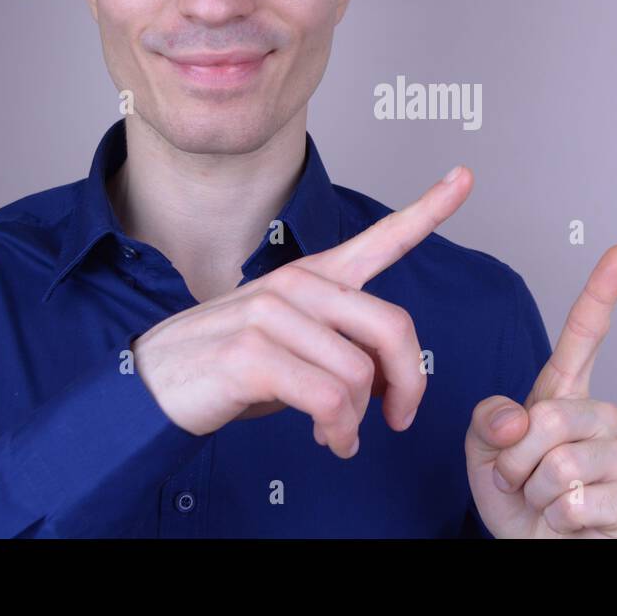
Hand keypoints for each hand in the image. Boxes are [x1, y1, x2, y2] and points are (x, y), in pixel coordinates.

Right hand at [132, 165, 473, 457]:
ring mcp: (272, 315)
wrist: (150, 385)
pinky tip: (327, 440)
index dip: (429, 209)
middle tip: (398, 417)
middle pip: (393, 327)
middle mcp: (297, 285)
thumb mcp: (294, 345)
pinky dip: (338, 432)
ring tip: (337, 435)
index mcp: (313, 277)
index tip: (465, 175)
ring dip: (358, 422)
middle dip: (409, 383)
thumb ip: (345, 346)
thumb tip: (390, 380)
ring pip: (360, 375)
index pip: (381, 238)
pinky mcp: (253, 354)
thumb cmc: (229, 367)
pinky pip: (329, 400)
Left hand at [464, 244, 616, 536]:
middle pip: (551, 418)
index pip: (585, 337)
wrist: (532, 548)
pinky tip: (567, 520)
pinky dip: (557, 518)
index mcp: (563, 394)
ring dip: (535, 493)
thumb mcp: (481, 450)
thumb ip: (489, 420)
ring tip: (544, 500)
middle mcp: (600, 416)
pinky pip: (579, 501)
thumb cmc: (515, 498)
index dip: (602, 293)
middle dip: (516, 460)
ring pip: (563, 465)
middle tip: (520, 479)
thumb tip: (520, 419)